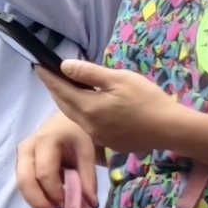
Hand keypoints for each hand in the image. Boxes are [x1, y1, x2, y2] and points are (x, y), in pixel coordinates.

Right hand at [17, 114, 98, 207]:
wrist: (65, 123)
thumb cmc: (78, 135)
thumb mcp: (88, 152)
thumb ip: (88, 177)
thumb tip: (90, 204)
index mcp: (47, 140)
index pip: (45, 173)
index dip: (55, 192)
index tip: (69, 206)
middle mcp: (28, 147)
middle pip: (25, 179)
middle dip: (37, 201)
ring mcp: (21, 156)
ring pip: (21, 183)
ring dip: (34, 201)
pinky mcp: (21, 164)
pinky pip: (24, 184)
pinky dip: (34, 197)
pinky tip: (46, 206)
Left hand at [36, 53, 184, 156]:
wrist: (170, 128)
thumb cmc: (147, 99)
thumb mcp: (119, 79)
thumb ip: (89, 73)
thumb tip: (64, 66)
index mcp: (88, 107)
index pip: (61, 89)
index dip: (49, 77)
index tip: (37, 65)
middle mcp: (88, 125)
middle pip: (64, 105)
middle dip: (55, 90)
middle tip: (48, 76)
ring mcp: (98, 136)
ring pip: (75, 117)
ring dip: (67, 102)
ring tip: (64, 89)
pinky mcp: (109, 142)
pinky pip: (88, 125)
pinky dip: (81, 113)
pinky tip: (87, 106)